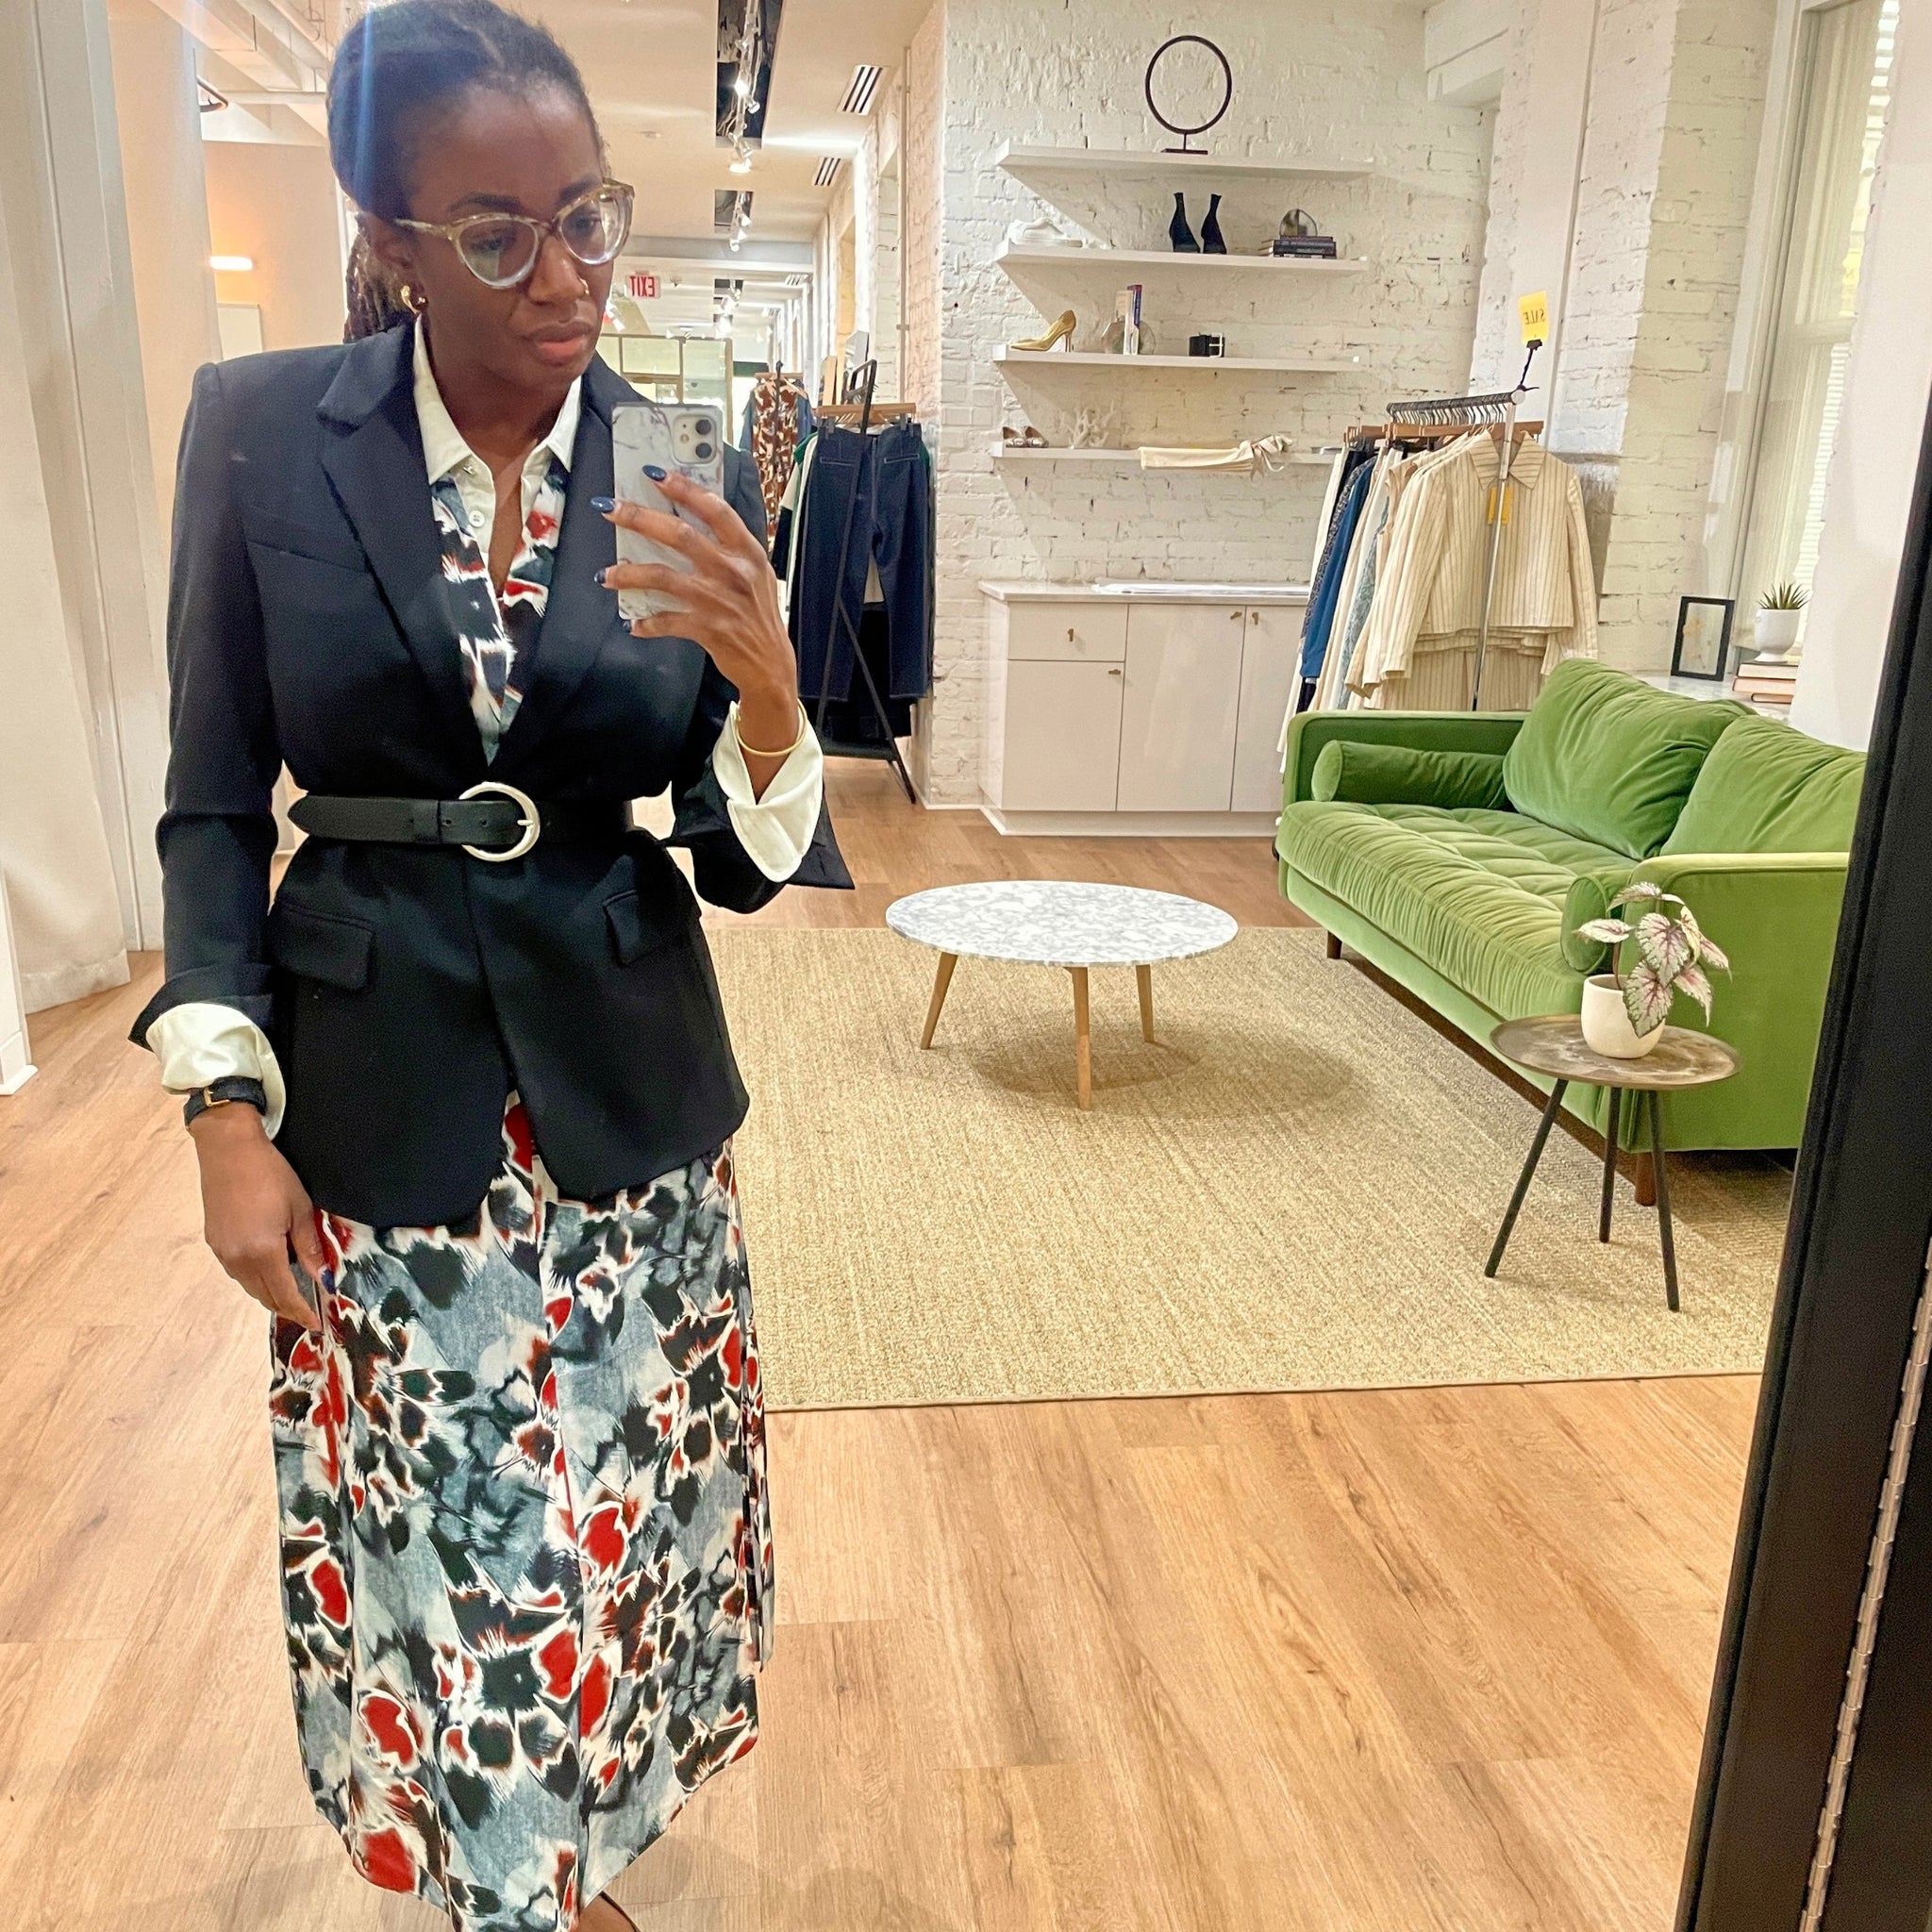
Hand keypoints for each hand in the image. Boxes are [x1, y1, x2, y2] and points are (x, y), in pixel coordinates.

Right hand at [189, 1104, 324, 1328]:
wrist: (229, 1150)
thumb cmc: (271, 1174)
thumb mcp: (299, 1209)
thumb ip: (309, 1248)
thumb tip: (322, 1277)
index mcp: (262, 1252)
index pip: (284, 1294)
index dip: (301, 1311)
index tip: (316, 1323)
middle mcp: (237, 1258)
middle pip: (264, 1295)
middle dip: (286, 1307)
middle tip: (307, 1312)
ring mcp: (222, 1251)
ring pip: (249, 1286)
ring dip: (270, 1294)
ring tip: (291, 1294)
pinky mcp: (214, 1241)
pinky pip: (237, 1272)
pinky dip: (255, 1279)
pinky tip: (269, 1271)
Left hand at [596, 473, 801, 774]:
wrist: (771, 664)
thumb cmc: (758, 615)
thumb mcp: (755, 574)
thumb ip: (727, 549)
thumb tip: (684, 522)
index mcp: (748, 552)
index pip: (715, 510)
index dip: (684, 488)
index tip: (655, 474)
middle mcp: (734, 572)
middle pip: (680, 535)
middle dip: (640, 518)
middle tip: (610, 510)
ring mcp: (720, 600)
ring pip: (664, 577)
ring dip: (629, 574)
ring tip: (606, 576)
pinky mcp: (708, 628)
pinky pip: (666, 621)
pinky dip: (646, 622)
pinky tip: (633, 623)